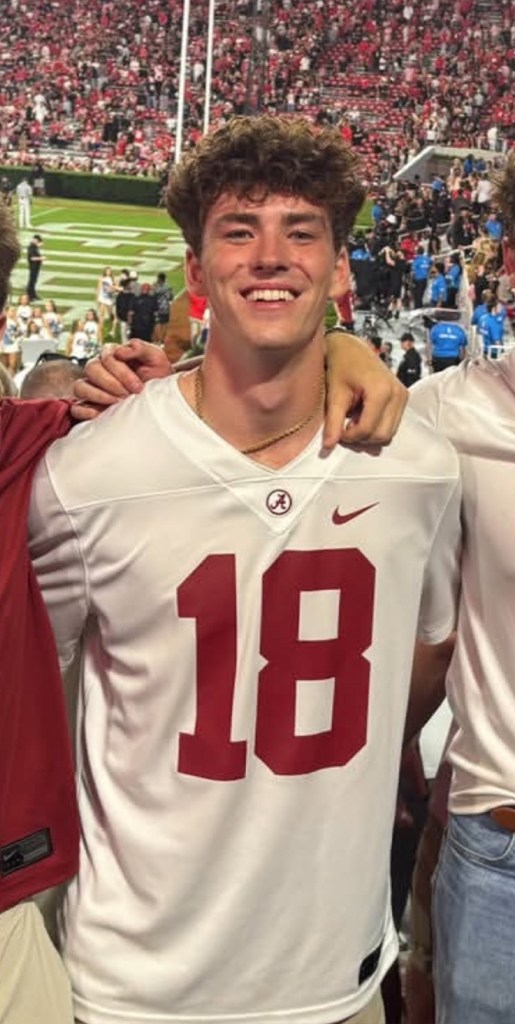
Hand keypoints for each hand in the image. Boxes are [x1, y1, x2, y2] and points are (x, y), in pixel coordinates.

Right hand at [71, 340, 171, 419]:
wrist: (161, 399)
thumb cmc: (157, 376)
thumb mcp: (155, 357)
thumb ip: (140, 347)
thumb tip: (121, 350)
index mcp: (112, 354)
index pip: (106, 357)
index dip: (122, 372)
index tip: (138, 386)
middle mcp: (98, 369)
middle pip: (91, 369)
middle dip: (111, 383)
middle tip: (128, 395)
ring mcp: (92, 388)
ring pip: (80, 387)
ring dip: (98, 395)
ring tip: (117, 404)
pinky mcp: (89, 407)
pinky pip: (76, 408)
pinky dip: (85, 411)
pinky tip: (100, 414)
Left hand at [323, 330, 407, 448]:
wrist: (350, 346)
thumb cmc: (341, 364)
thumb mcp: (334, 394)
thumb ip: (333, 422)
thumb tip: (328, 447)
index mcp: (381, 390)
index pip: (368, 430)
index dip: (350, 437)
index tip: (337, 432)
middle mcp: (397, 393)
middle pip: (382, 435)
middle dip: (362, 437)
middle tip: (344, 428)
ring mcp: (402, 395)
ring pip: (389, 433)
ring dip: (369, 432)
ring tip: (353, 419)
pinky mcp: (403, 397)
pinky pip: (392, 424)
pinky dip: (376, 425)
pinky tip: (362, 414)